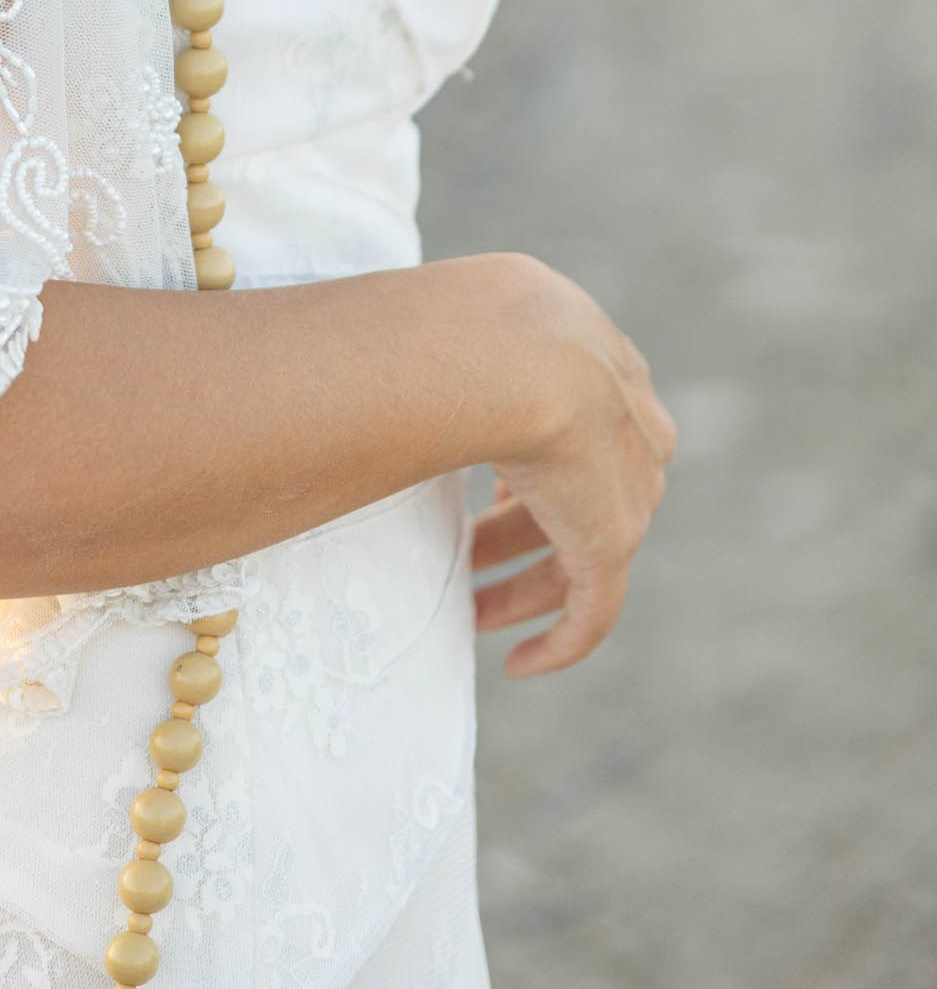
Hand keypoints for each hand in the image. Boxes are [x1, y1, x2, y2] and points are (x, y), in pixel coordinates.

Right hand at [472, 256, 677, 676]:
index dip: (523, 461)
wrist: (507, 350)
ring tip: (471, 611)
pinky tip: (520, 665)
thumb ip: (443, 350)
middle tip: (464, 556)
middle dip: (517, 528)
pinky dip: (560, 641)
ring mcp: (626, 483)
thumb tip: (362, 349)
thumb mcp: (459, 324)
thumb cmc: (456, 324)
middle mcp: (626, 419)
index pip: (573, 423)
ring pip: (582, 551)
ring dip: (525, 585)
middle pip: (580, 489)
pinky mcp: (612, 540)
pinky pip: (593, 609)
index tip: (477, 495)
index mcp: (593, 355)